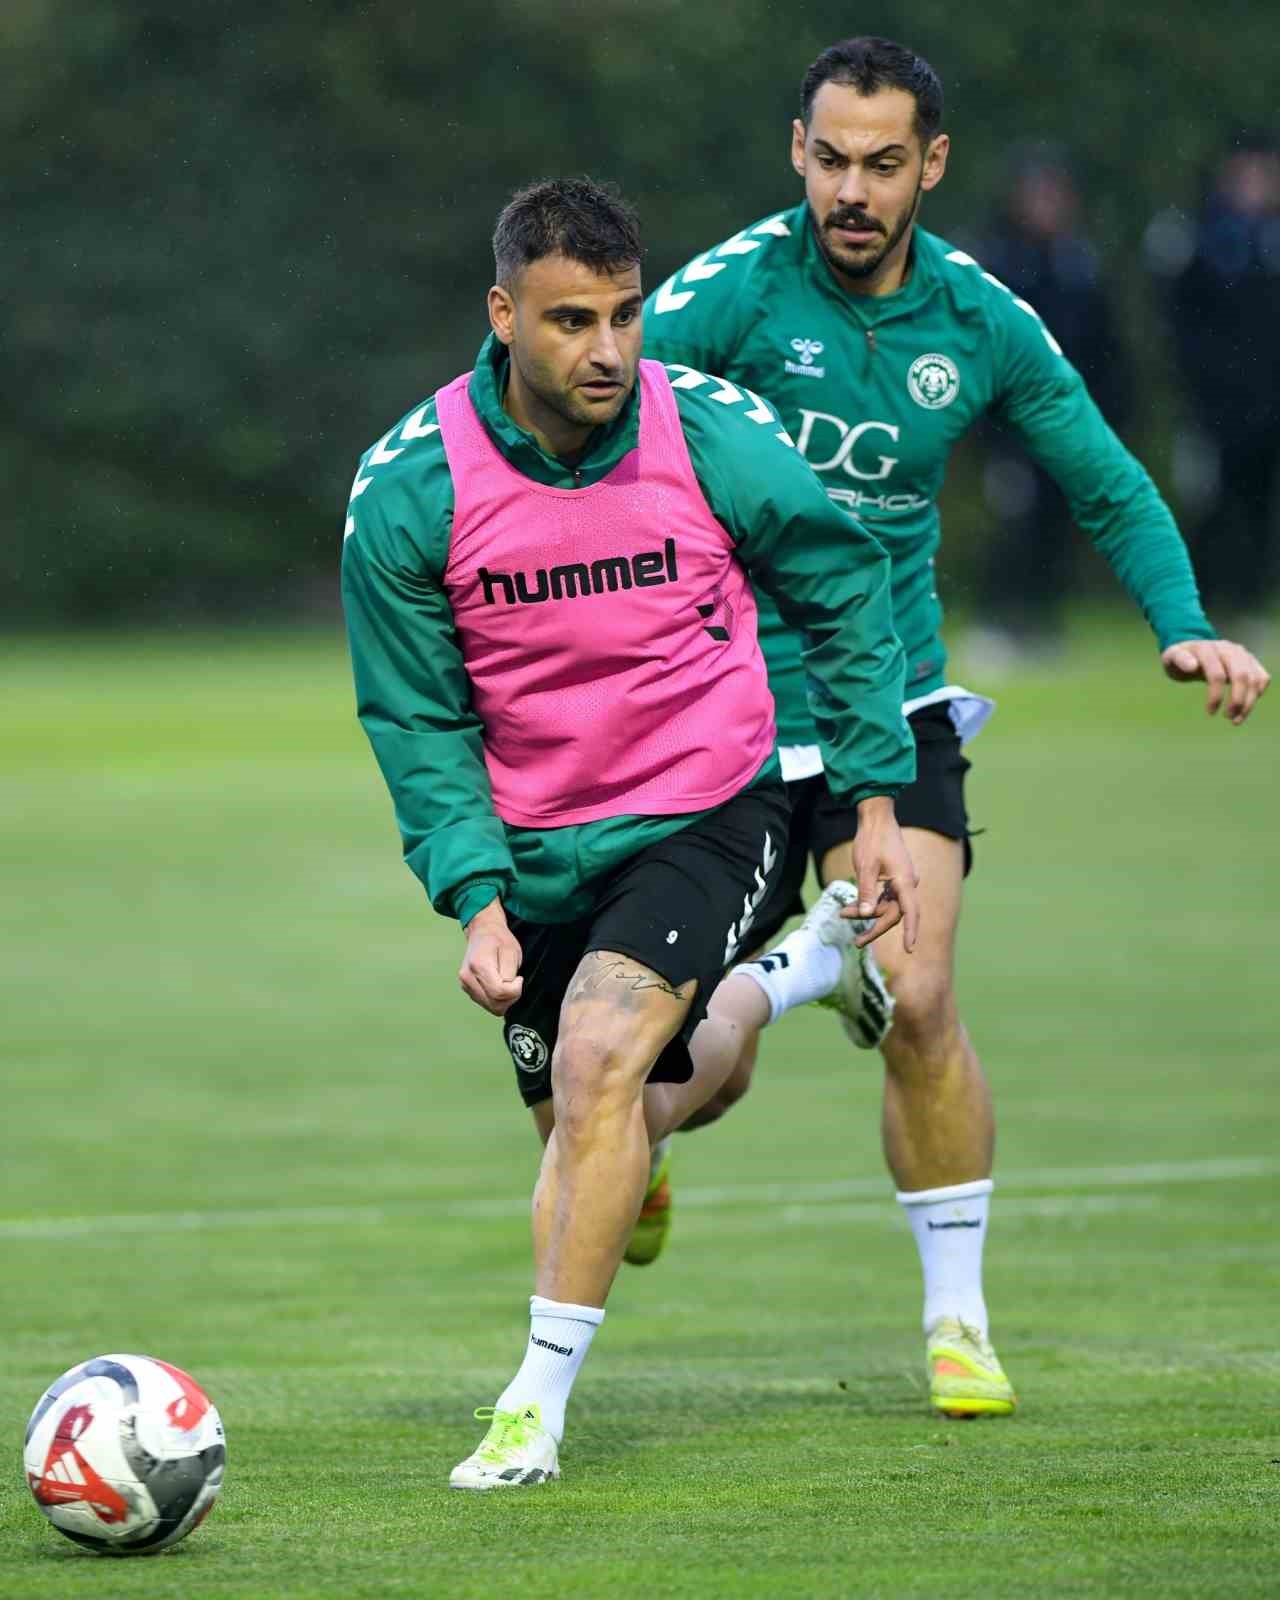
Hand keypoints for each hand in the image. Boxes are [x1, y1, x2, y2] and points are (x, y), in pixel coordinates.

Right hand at [458, 899, 523, 1015]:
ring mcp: (465, 984)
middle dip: (511, 998)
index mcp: (479, 965)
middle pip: (494, 1004)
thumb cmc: (499, 939)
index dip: (515, 990)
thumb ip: (510, 972)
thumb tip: (508, 989)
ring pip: (490, 1007)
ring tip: (509, 983)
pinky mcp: (466, 988)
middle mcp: (468, 977)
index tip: (519, 978)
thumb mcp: (511, 951)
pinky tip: (500, 985)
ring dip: (504, 1000)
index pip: (499, 992)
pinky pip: (486, 1003)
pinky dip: (497, 999)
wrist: (482, 932)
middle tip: (516, 982)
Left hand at [848, 796, 920, 953]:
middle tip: (857, 942)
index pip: (910, 912)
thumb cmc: (872, 840)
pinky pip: (882, 898)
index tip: (909, 949)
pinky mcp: (892, 880)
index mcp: (905, 881)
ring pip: (886, 907)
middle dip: (875, 927)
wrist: (876, 819)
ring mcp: (900, 882)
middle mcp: (906, 884)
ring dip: (866, 913)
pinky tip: (848, 909)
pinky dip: (867, 903)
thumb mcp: (865, 867)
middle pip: (894, 914)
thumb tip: (864, 915)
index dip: (910, 932)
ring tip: (842, 914)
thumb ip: (866, 892)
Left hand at [1161, 639, 1269, 724]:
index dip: (1215, 696)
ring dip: (1249, 702)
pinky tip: (1245, 707)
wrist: (1193, 648)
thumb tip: (1193, 666)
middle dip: (1237, 700)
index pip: (1217, 675)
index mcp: (1207, 649)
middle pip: (1241, 676)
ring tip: (1236, 719)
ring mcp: (1241, 653)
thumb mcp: (1172, 658)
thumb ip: (1180, 659)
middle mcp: (1228, 649)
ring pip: (1254, 678)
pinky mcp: (1250, 660)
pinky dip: (1258, 694)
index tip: (1210, 713)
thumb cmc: (1180, 658)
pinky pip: (1262, 677)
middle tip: (1228, 718)